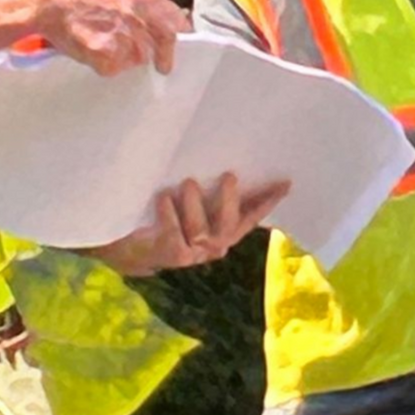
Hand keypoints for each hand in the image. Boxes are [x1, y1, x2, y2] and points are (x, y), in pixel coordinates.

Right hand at [35, 0, 187, 76]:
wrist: (51, 5)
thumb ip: (145, 2)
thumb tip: (171, 16)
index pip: (175, 22)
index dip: (180, 34)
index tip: (181, 43)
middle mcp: (138, 17)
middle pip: (162, 45)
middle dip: (163, 57)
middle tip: (162, 67)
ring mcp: (124, 39)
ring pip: (138, 60)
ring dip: (128, 58)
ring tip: (107, 45)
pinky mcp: (109, 56)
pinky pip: (116, 69)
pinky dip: (107, 65)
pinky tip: (94, 51)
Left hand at [88, 174, 290, 276]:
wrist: (129, 248)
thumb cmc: (164, 218)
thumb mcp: (191, 204)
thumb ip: (210, 191)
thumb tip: (228, 159)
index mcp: (224, 232)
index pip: (251, 216)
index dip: (268, 201)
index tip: (285, 182)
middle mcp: (214, 246)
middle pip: (230, 226)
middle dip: (230, 200)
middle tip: (229, 175)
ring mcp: (194, 254)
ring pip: (204, 230)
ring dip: (196, 204)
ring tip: (188, 182)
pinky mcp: (173, 256)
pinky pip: (175, 233)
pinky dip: (169, 212)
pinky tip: (162, 196)